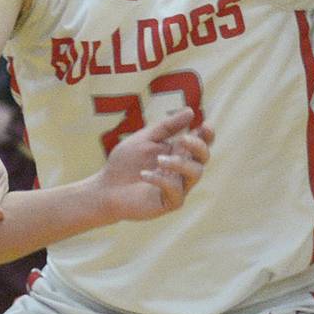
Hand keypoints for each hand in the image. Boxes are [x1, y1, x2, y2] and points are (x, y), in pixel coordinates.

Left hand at [95, 108, 212, 221]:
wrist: (106, 188)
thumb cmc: (125, 162)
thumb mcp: (145, 138)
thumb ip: (167, 126)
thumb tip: (191, 111)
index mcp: (178, 151)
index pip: (201, 142)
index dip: (208, 134)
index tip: (205, 126)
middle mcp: (182, 169)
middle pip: (204, 157)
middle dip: (198, 146)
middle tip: (182, 139)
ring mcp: (178, 186)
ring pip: (195, 173)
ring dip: (180, 163)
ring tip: (159, 160)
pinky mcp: (170, 202)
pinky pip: (176, 190)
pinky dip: (161, 180)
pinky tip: (144, 174)